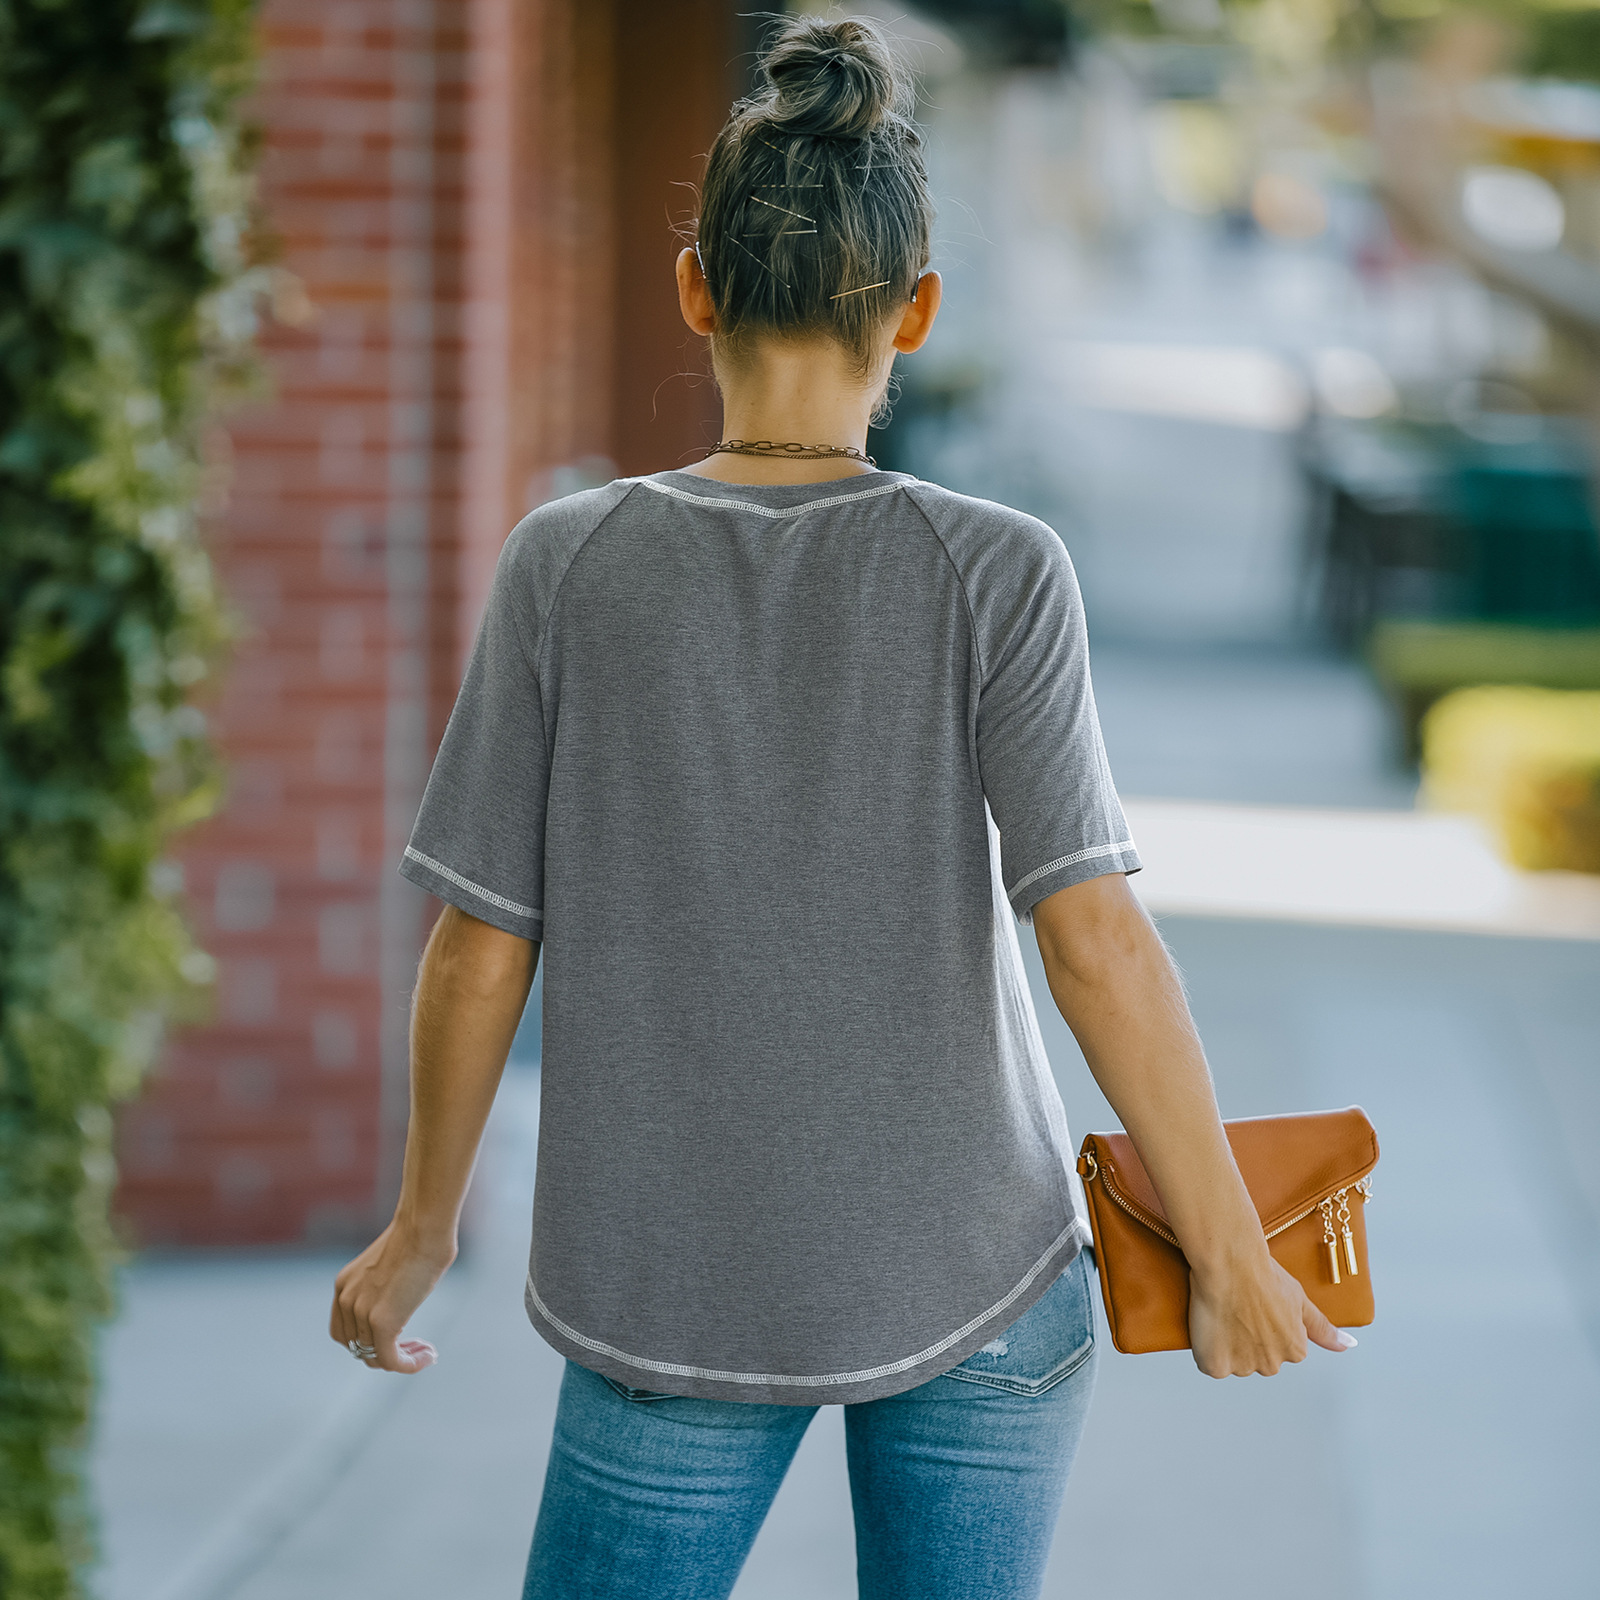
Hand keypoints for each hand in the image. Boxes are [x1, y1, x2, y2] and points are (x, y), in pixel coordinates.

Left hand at [329, 1220, 452, 1373]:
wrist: (424, 1226)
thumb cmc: (420, 1236)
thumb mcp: (390, 1266)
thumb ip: (386, 1288)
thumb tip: (405, 1296)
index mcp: (344, 1285)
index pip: (346, 1333)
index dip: (370, 1342)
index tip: (401, 1336)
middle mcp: (346, 1301)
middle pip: (359, 1348)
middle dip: (387, 1352)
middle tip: (417, 1346)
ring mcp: (361, 1313)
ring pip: (376, 1357)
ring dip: (403, 1359)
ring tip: (427, 1352)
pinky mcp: (382, 1323)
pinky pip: (391, 1360)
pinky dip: (409, 1365)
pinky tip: (428, 1356)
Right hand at [1187, 1251, 1354, 1377]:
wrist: (1231, 1262)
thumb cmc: (1264, 1274)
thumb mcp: (1299, 1299)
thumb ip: (1323, 1328)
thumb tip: (1348, 1346)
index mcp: (1294, 1350)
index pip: (1275, 1348)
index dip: (1260, 1326)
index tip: (1254, 1307)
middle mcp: (1272, 1365)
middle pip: (1252, 1358)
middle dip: (1243, 1339)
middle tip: (1237, 1309)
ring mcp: (1244, 1367)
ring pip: (1230, 1361)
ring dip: (1223, 1344)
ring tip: (1222, 1312)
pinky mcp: (1216, 1365)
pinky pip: (1208, 1363)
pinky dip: (1205, 1348)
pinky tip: (1209, 1324)